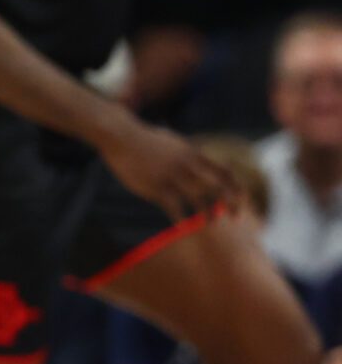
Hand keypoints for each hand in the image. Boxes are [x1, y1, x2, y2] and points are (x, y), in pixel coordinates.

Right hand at [95, 113, 237, 219]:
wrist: (121, 136)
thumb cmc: (143, 139)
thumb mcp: (172, 142)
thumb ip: (186, 152)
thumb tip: (192, 155)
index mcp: (194, 154)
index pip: (225, 172)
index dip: (237, 187)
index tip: (241, 199)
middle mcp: (188, 166)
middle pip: (219, 187)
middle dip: (231, 203)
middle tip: (236, 217)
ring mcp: (172, 176)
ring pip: (199, 199)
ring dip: (207, 214)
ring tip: (209, 223)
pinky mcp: (156, 186)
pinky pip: (174, 207)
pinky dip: (180, 219)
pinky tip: (182, 227)